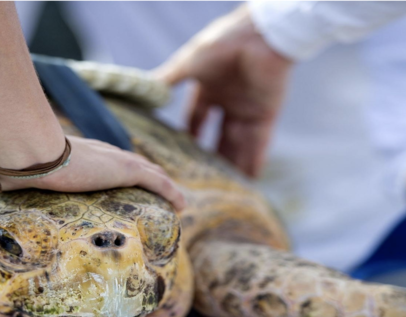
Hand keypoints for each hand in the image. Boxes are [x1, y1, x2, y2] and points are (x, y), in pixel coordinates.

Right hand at [0, 136, 186, 210]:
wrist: (24, 152)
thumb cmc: (8, 158)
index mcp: (72, 156)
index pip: (96, 162)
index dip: (108, 171)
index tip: (113, 181)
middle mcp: (97, 153)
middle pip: (126, 164)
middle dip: (141, 176)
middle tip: (154, 192)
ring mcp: (112, 159)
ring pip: (146, 170)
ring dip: (161, 183)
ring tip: (175, 201)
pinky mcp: (123, 167)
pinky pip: (156, 179)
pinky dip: (170, 190)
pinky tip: (182, 203)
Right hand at [155, 5, 292, 177]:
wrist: (259, 37)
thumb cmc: (221, 45)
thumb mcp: (188, 64)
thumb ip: (167, 80)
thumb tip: (139, 89)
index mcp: (208, 88)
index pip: (196, 118)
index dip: (190, 136)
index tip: (180, 158)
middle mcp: (228, 101)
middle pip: (217, 136)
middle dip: (211, 157)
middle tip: (200, 181)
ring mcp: (247, 110)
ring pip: (237, 145)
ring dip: (232, 165)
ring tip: (222, 190)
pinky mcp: (266, 115)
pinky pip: (259, 145)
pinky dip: (255, 162)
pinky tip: (249, 181)